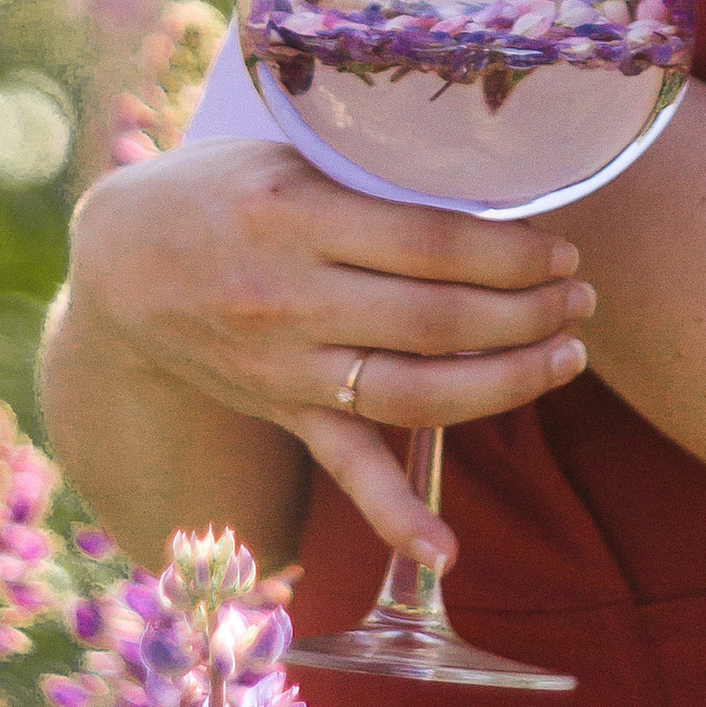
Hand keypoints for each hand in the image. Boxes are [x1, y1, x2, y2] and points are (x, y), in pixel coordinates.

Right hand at [59, 133, 592, 566]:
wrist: (122, 262)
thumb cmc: (221, 187)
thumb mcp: (287, 152)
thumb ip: (370, 170)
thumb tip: (489, 165)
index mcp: (295, 214)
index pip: (431, 244)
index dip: (511, 251)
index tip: (561, 246)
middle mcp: (291, 296)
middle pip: (435, 320)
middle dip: (526, 312)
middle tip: (582, 296)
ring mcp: (286, 365)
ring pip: (412, 391)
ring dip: (504, 384)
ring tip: (567, 356)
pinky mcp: (283, 412)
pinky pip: (345, 469)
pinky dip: (395, 519)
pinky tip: (448, 554)